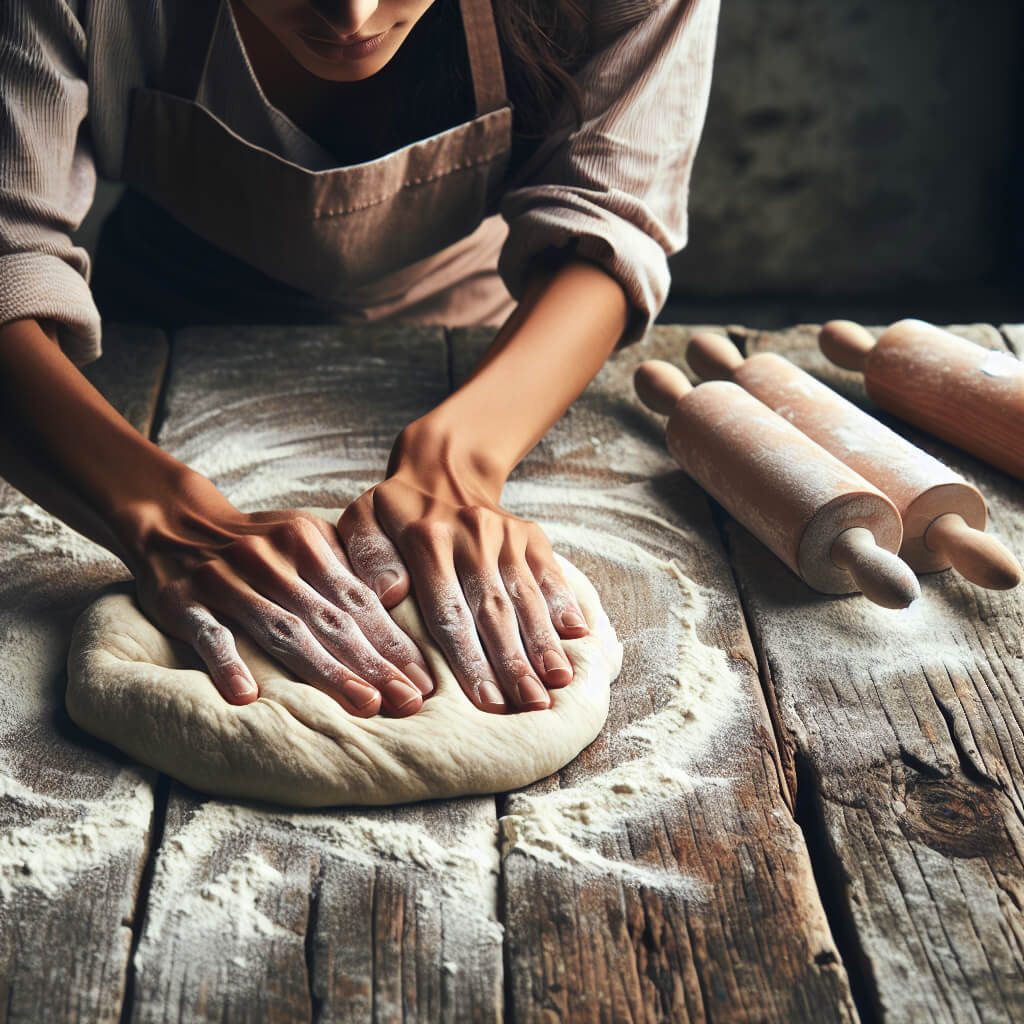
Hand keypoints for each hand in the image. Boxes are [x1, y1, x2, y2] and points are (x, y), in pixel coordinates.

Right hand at [125, 479, 434, 714]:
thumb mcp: (304, 538)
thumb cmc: (257, 542)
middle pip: (330, 621)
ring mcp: (225, 581)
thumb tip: (398, 612)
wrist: (174, 520)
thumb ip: (344, 571)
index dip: (392, 642)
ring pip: (282, 631)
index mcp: (308, 544)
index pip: (359, 601)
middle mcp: (271, 561)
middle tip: (410, 702)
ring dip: (325, 671)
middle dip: (374, 665)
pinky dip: (228, 663)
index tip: (425, 680)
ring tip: (364, 705)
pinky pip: (208, 634)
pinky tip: (248, 697)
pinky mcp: (181, 602)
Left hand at [337, 421, 588, 713]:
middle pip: (494, 609)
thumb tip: (392, 592)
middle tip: (530, 705)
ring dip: (543, 640)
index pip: (449, 610)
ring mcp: (505, 534)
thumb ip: (367, 556)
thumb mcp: (362, 521)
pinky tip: (577, 634)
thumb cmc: (393, 513)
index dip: (469, 659)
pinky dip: (564, 601)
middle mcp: (471, 535)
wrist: (441, 469)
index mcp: (425, 539)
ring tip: (557, 682)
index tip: (485, 702)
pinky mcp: (529, 534)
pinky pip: (549, 571)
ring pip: (526, 594)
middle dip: (514, 661)